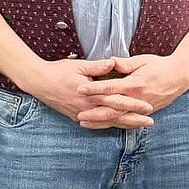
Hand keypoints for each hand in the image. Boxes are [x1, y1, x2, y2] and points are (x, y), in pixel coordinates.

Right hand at [23, 57, 152, 127]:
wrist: (38, 82)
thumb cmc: (57, 71)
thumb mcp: (78, 65)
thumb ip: (97, 66)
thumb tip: (114, 63)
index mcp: (90, 95)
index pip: (116, 101)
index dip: (133, 105)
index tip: (148, 107)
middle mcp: (87, 108)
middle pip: (115, 116)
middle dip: (134, 119)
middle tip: (150, 122)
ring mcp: (81, 114)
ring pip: (107, 122)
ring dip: (123, 124)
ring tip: (138, 126)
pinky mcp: (76, 116)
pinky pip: (96, 124)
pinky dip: (108, 125)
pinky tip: (116, 125)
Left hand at [78, 53, 188, 125]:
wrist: (181, 76)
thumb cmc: (160, 65)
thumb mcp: (141, 61)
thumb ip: (124, 64)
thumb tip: (109, 61)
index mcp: (134, 84)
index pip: (110, 88)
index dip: (94, 89)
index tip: (80, 89)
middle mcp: (138, 99)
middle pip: (112, 108)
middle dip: (94, 113)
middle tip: (78, 115)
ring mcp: (142, 108)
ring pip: (119, 118)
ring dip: (101, 122)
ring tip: (84, 123)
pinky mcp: (146, 112)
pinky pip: (128, 121)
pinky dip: (114, 124)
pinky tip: (102, 126)